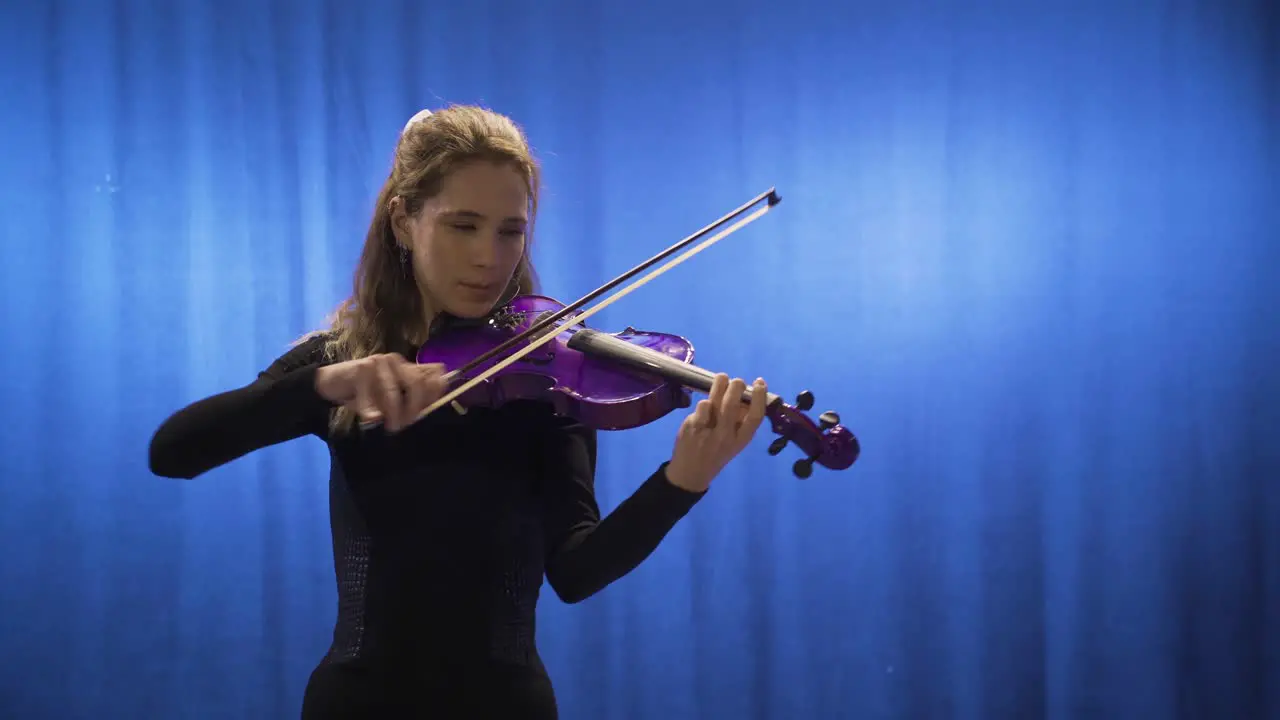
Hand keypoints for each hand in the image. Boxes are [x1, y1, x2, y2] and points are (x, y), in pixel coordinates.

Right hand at [314, 354, 446, 431]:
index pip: (433, 374)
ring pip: (393, 392)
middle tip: (405, 424)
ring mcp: (378, 363)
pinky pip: (370, 395)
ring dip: (393, 414)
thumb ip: (412, 396)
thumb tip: (439, 392)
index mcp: (406, 366)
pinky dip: (371, 411)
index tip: (426, 411)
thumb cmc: (364, 393)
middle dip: (413, 408)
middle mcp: (395, 361)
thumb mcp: (390, 396)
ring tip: (390, 426)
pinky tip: (371, 419)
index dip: (435, 392)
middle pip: (416, 383)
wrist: (330, 384)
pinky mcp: (360, 369)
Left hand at [665, 374, 768, 491]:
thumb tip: (745, 393)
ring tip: (722, 379)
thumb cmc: (717, 453)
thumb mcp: (735, 442)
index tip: (759, 382)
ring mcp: (707, 432)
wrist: (691, 473)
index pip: (755, 416)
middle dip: (737, 385)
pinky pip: (701, 405)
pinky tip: (706, 405)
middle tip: (737, 381)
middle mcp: (725, 436)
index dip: (759, 397)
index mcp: (741, 440)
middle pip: (732, 404)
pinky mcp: (692, 427)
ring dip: (720, 385)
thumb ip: (741, 421)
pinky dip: (705, 401)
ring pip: (714, 401)